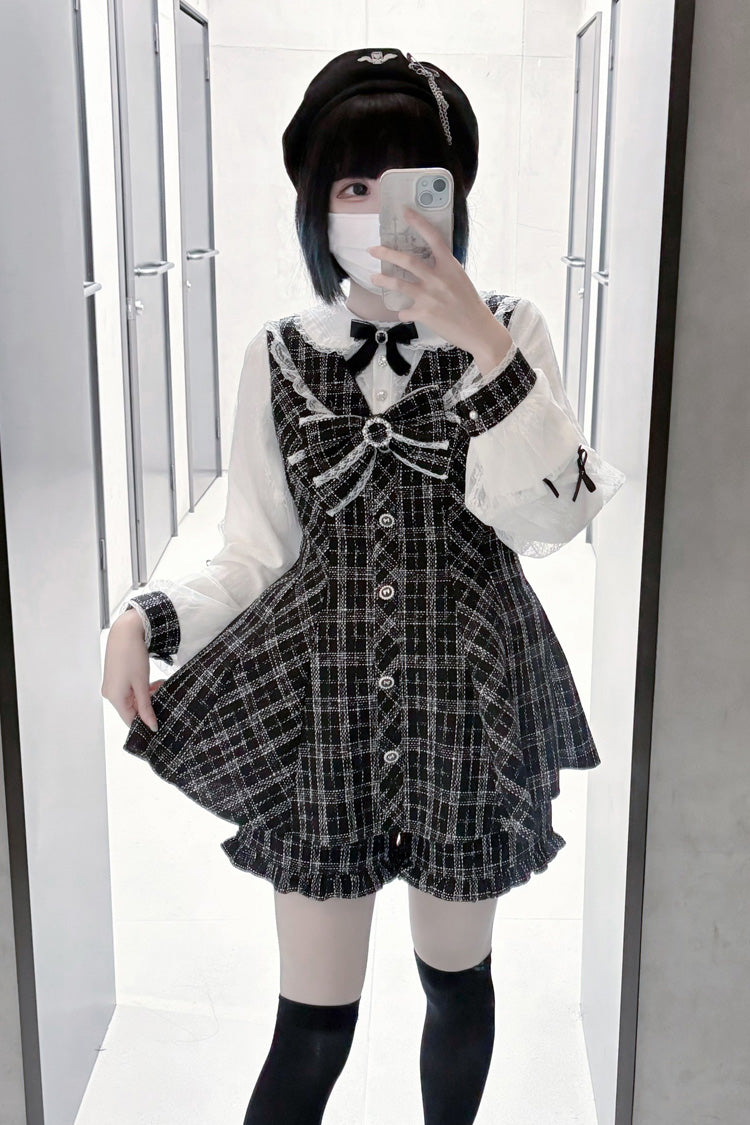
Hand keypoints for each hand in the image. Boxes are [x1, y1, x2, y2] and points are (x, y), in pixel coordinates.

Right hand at [101, 611, 164, 732]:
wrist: (126, 631)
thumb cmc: (132, 655)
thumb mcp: (142, 684)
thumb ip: (146, 707)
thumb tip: (151, 726)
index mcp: (114, 698)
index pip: (130, 720)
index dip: (145, 721)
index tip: (160, 717)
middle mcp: (110, 693)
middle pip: (131, 708)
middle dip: (149, 703)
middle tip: (162, 693)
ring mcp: (112, 685)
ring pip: (132, 698)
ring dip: (147, 694)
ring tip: (159, 684)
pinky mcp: (115, 677)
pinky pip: (129, 689)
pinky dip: (141, 687)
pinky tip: (152, 681)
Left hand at [368, 205, 512, 371]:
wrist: (478, 329)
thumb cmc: (470, 304)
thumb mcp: (460, 280)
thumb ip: (444, 271)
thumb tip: (428, 266)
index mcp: (450, 266)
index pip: (433, 238)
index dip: (418, 222)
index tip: (404, 211)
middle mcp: (438, 278)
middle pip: (407, 260)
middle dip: (387, 253)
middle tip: (372, 249)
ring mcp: (429, 296)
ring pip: (399, 284)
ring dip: (383, 279)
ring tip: (373, 277)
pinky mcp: (424, 314)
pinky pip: (405, 311)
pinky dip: (403, 312)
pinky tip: (403, 313)